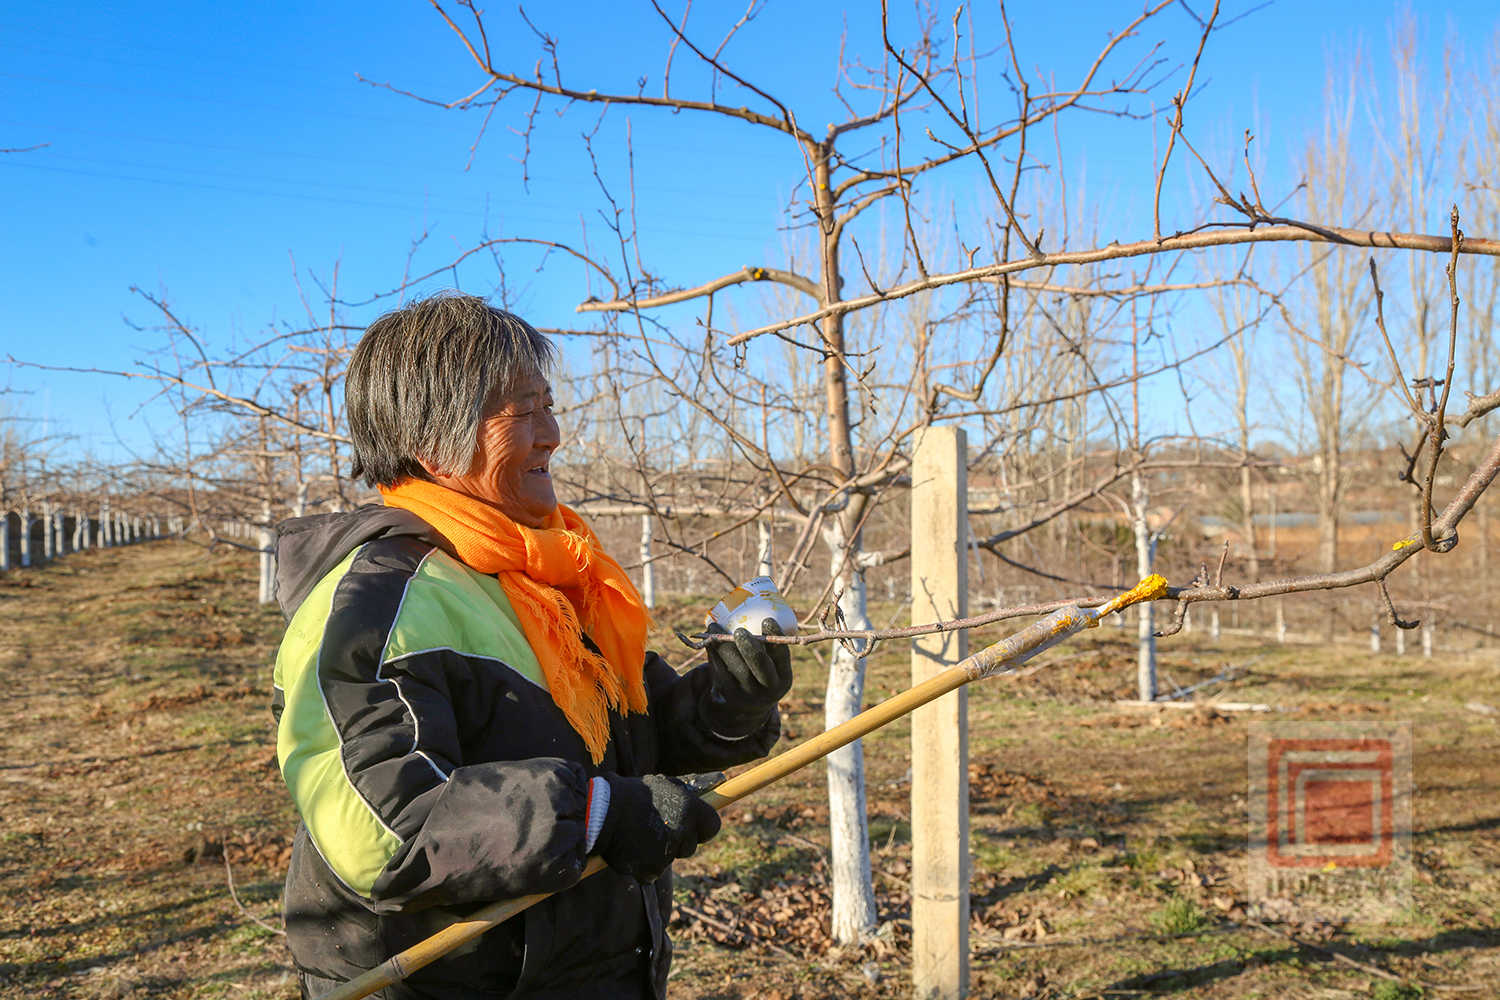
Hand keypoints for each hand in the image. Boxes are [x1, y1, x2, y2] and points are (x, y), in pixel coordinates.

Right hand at [594, 773, 721, 881]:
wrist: (601, 812)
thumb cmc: (629, 795)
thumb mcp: (662, 785)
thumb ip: (683, 797)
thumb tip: (699, 801)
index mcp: (690, 807)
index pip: (713, 826)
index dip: (702, 829)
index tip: (692, 829)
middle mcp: (683, 830)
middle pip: (690, 847)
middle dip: (676, 842)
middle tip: (654, 830)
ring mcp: (669, 852)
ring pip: (669, 859)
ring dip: (658, 854)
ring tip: (637, 837)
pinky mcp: (653, 869)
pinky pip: (652, 872)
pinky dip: (642, 866)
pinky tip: (629, 850)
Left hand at [702, 618, 792, 737]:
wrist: (749, 706)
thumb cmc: (762, 673)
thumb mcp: (773, 666)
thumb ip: (767, 646)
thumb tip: (753, 604)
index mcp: (783, 678)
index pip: (782, 655)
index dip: (775, 637)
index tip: (767, 619)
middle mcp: (768, 688)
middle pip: (759, 665)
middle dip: (749, 646)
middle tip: (740, 631)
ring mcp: (748, 693)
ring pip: (736, 668)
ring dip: (723, 645)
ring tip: (714, 626)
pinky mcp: (729, 694)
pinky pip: (720, 672)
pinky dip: (713, 653)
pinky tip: (708, 639)